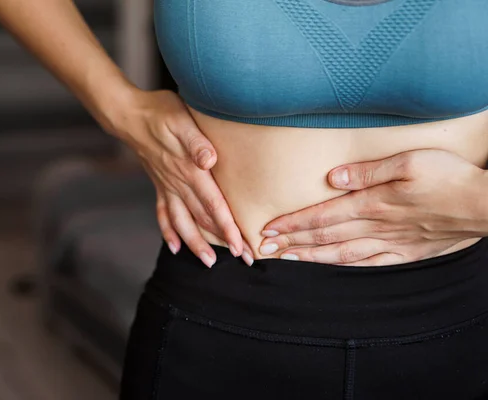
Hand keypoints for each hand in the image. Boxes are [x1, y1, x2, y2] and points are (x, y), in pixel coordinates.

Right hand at [113, 89, 253, 266]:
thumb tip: (209, 160)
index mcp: (189, 170)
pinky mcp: (159, 184)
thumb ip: (196, 142)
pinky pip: (163, 213)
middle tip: (242, 260)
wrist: (129, 114)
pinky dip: (169, 232)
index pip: (213, 205)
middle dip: (222, 242)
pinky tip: (175, 246)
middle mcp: (178, 184)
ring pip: (182, 223)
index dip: (228, 227)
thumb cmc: (161, 112)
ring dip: (196, 244)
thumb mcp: (181, 120)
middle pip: (203, 219)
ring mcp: (167, 186)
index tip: (242, 246)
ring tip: (208, 263)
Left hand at [259, 149, 487, 265]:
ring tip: (285, 258)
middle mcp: (375, 227)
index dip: (292, 223)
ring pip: (339, 253)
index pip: (321, 216)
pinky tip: (328, 267)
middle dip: (291, 241)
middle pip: (323, 236)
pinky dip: (341, 265)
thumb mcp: (407, 162)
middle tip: (264, 247)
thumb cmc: (447, 177)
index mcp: (372, 203)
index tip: (268, 229)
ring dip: (309, 256)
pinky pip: (366, 263)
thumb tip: (332, 178)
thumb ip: (367, 171)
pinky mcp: (404, 252)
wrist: (483, 205)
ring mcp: (389, 243)